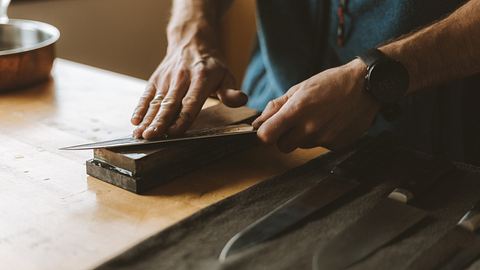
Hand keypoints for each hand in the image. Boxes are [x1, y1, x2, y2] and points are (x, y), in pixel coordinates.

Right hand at [131, 39, 247, 138]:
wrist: (191, 40)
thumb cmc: (211, 64)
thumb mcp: (226, 75)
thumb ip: (231, 91)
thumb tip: (241, 99)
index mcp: (201, 78)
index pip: (191, 102)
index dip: (183, 118)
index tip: (175, 132)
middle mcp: (181, 78)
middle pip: (170, 104)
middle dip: (160, 122)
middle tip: (151, 137)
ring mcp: (166, 79)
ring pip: (156, 102)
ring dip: (147, 119)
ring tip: (140, 134)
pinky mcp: (155, 79)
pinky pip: (146, 95)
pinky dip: (139, 108)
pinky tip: (134, 121)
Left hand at [252, 59, 379, 151]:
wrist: (366, 86)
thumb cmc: (331, 83)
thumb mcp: (300, 88)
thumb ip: (277, 106)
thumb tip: (258, 122)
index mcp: (297, 111)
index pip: (267, 136)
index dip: (265, 133)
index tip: (269, 129)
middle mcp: (310, 128)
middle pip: (283, 146)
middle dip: (284, 137)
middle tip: (295, 122)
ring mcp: (324, 138)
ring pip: (302, 146)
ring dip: (304, 136)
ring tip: (318, 117)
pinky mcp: (337, 145)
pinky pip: (320, 146)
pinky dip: (322, 137)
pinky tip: (331, 122)